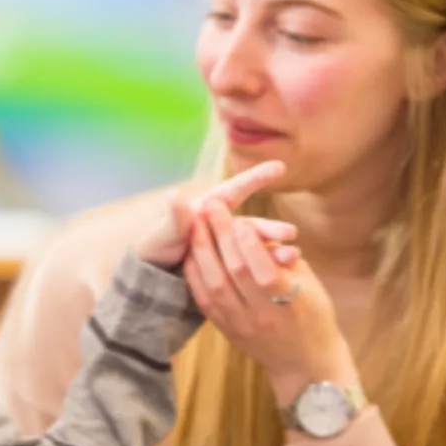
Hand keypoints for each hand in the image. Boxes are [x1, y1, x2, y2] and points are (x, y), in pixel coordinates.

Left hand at [134, 159, 294, 268]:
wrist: (152, 279)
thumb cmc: (155, 249)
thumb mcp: (164, 234)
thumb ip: (175, 219)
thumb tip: (175, 196)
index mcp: (207, 210)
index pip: (234, 190)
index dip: (255, 178)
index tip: (279, 167)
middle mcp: (221, 226)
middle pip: (250, 224)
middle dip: (271, 228)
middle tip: (290, 233)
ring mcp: (228, 246)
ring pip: (255, 247)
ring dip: (274, 250)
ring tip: (292, 257)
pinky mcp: (231, 266)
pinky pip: (252, 267)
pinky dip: (267, 269)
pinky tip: (284, 273)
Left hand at [183, 201, 357, 403]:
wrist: (305, 364)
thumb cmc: (314, 315)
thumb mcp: (310, 284)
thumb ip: (285, 258)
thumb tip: (261, 232)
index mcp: (288, 302)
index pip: (262, 269)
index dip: (248, 242)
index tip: (238, 216)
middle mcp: (261, 315)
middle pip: (234, 271)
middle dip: (220, 235)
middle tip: (210, 206)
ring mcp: (240, 324)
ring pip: (214, 284)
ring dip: (202, 251)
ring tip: (195, 223)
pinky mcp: (226, 330)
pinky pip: (204, 300)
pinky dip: (195, 274)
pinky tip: (190, 253)